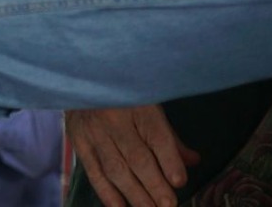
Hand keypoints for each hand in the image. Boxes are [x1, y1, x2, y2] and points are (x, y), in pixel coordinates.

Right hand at [67, 105, 199, 206]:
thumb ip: (169, 136)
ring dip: (134, 195)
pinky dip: (107, 194)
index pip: (155, 136)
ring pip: (115, 169)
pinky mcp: (79, 142)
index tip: (179, 182)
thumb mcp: (150, 104)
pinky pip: (93, 172)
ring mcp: (94, 132)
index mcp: (137, 105)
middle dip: (154, 185)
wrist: (81, 78)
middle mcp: (114, 119)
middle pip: (136, 157)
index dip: (168, 160)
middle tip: (168, 205)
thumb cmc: (123, 93)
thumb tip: (192, 161)